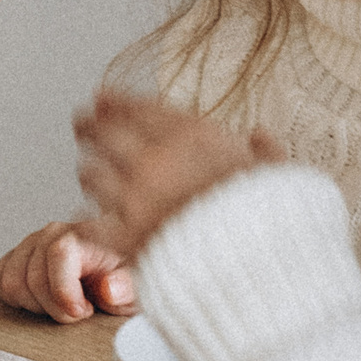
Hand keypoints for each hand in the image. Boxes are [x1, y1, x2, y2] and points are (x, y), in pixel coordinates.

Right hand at [0, 219, 136, 324]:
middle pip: (32, 278)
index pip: (59, 255)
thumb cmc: (125, 277)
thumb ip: (126, 287)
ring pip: (11, 282)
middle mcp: (54, 233)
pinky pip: (0, 278)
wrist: (117, 269)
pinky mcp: (18, 255)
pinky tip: (42, 299)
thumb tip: (108, 288)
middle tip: (79, 310)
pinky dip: (16, 297)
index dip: (64, 292)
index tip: (81, 312)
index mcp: (85, 234)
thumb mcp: (140, 286)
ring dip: (35, 304)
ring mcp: (33, 243)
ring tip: (61, 304)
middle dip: (54, 307)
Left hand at [75, 92, 282, 258]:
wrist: (258, 263)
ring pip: (91, 174)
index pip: (138, 107)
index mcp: (192, 136)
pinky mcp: (128, 237)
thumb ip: (265, 151)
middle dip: (90, 126)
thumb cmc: (272, 217)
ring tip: (89, 174)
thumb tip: (261, 136)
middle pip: (103, 131)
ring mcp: (137, 197)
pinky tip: (84, 224)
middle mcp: (156, 158)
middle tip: (81, 125)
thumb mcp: (278, 172)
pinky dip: (86, 224)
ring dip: (90, 173)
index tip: (101, 98)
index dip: (115, 101)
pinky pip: (90, 225)